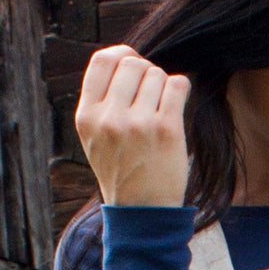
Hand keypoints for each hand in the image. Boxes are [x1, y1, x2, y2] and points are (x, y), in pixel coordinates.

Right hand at [75, 45, 191, 206]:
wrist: (141, 213)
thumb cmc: (122, 171)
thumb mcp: (95, 137)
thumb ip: (102, 100)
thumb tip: (127, 58)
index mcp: (86, 116)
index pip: (102, 60)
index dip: (122, 55)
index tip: (133, 66)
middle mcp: (109, 118)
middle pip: (133, 63)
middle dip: (146, 72)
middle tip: (152, 94)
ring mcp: (138, 124)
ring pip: (157, 74)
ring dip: (164, 85)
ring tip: (161, 108)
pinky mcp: (166, 130)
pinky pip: (178, 86)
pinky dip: (181, 88)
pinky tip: (178, 100)